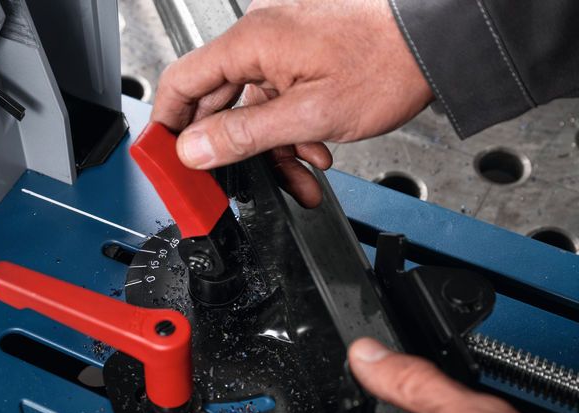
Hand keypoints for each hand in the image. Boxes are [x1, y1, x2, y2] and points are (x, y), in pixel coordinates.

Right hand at [151, 0, 433, 206]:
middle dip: (227, 149)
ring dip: (268, 148)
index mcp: (251, 43)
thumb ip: (245, 134)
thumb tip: (195, 149)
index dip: (167, 124)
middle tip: (227, 182)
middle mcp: (260, 40)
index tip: (165, 156)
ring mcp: (282, 50)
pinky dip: (289, 132)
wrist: (435, 42)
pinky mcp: (301, 60)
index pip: (182, 82)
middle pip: (216, 101)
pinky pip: (278, 101)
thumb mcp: (309, 113)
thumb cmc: (386, 63)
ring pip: (252, 109)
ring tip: (297, 177)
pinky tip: (312, 154)